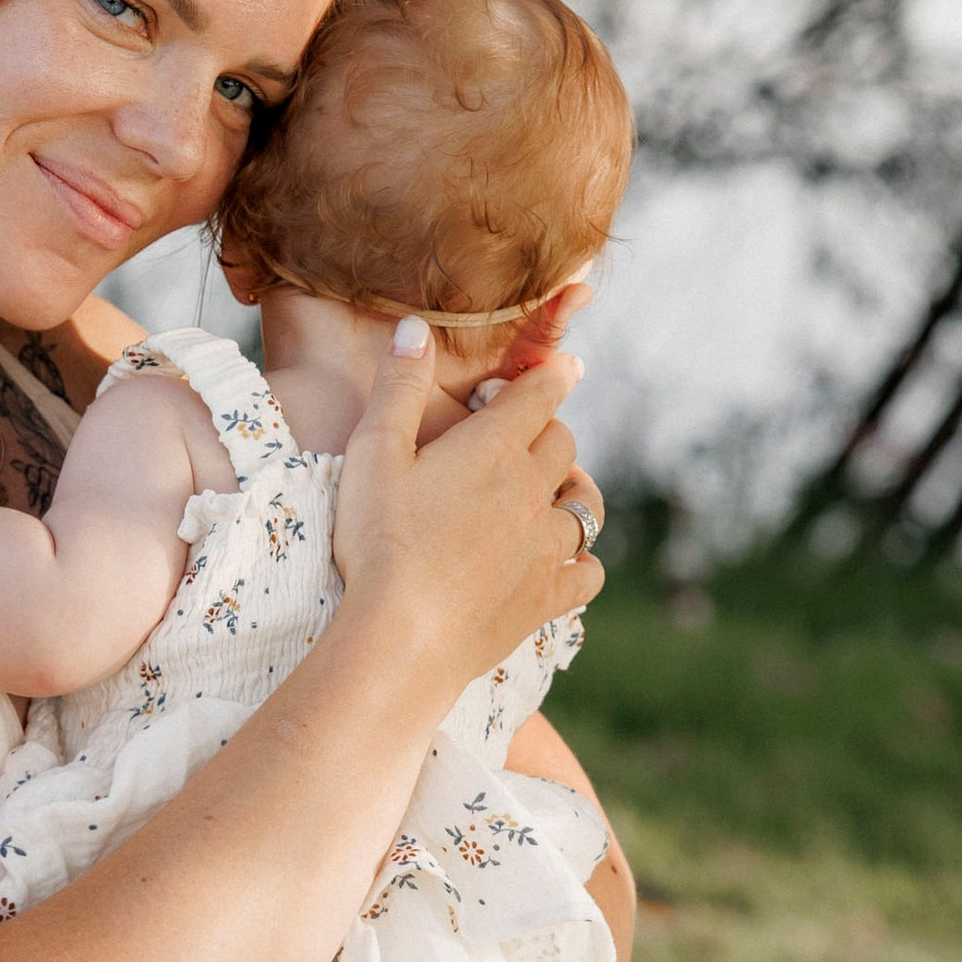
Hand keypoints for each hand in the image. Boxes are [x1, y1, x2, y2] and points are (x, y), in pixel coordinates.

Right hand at [332, 326, 601, 694]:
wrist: (402, 636)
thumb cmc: (378, 541)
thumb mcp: (373, 452)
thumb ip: (398, 386)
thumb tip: (416, 326)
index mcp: (493, 448)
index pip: (540, 394)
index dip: (551, 375)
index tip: (562, 367)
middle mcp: (531, 492)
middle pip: (563, 446)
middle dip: (549, 430)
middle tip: (526, 433)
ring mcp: (544, 548)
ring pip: (585, 506)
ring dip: (572, 493)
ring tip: (553, 494)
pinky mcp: (545, 598)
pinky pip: (587, 572)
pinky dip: (583, 562)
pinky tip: (565, 562)